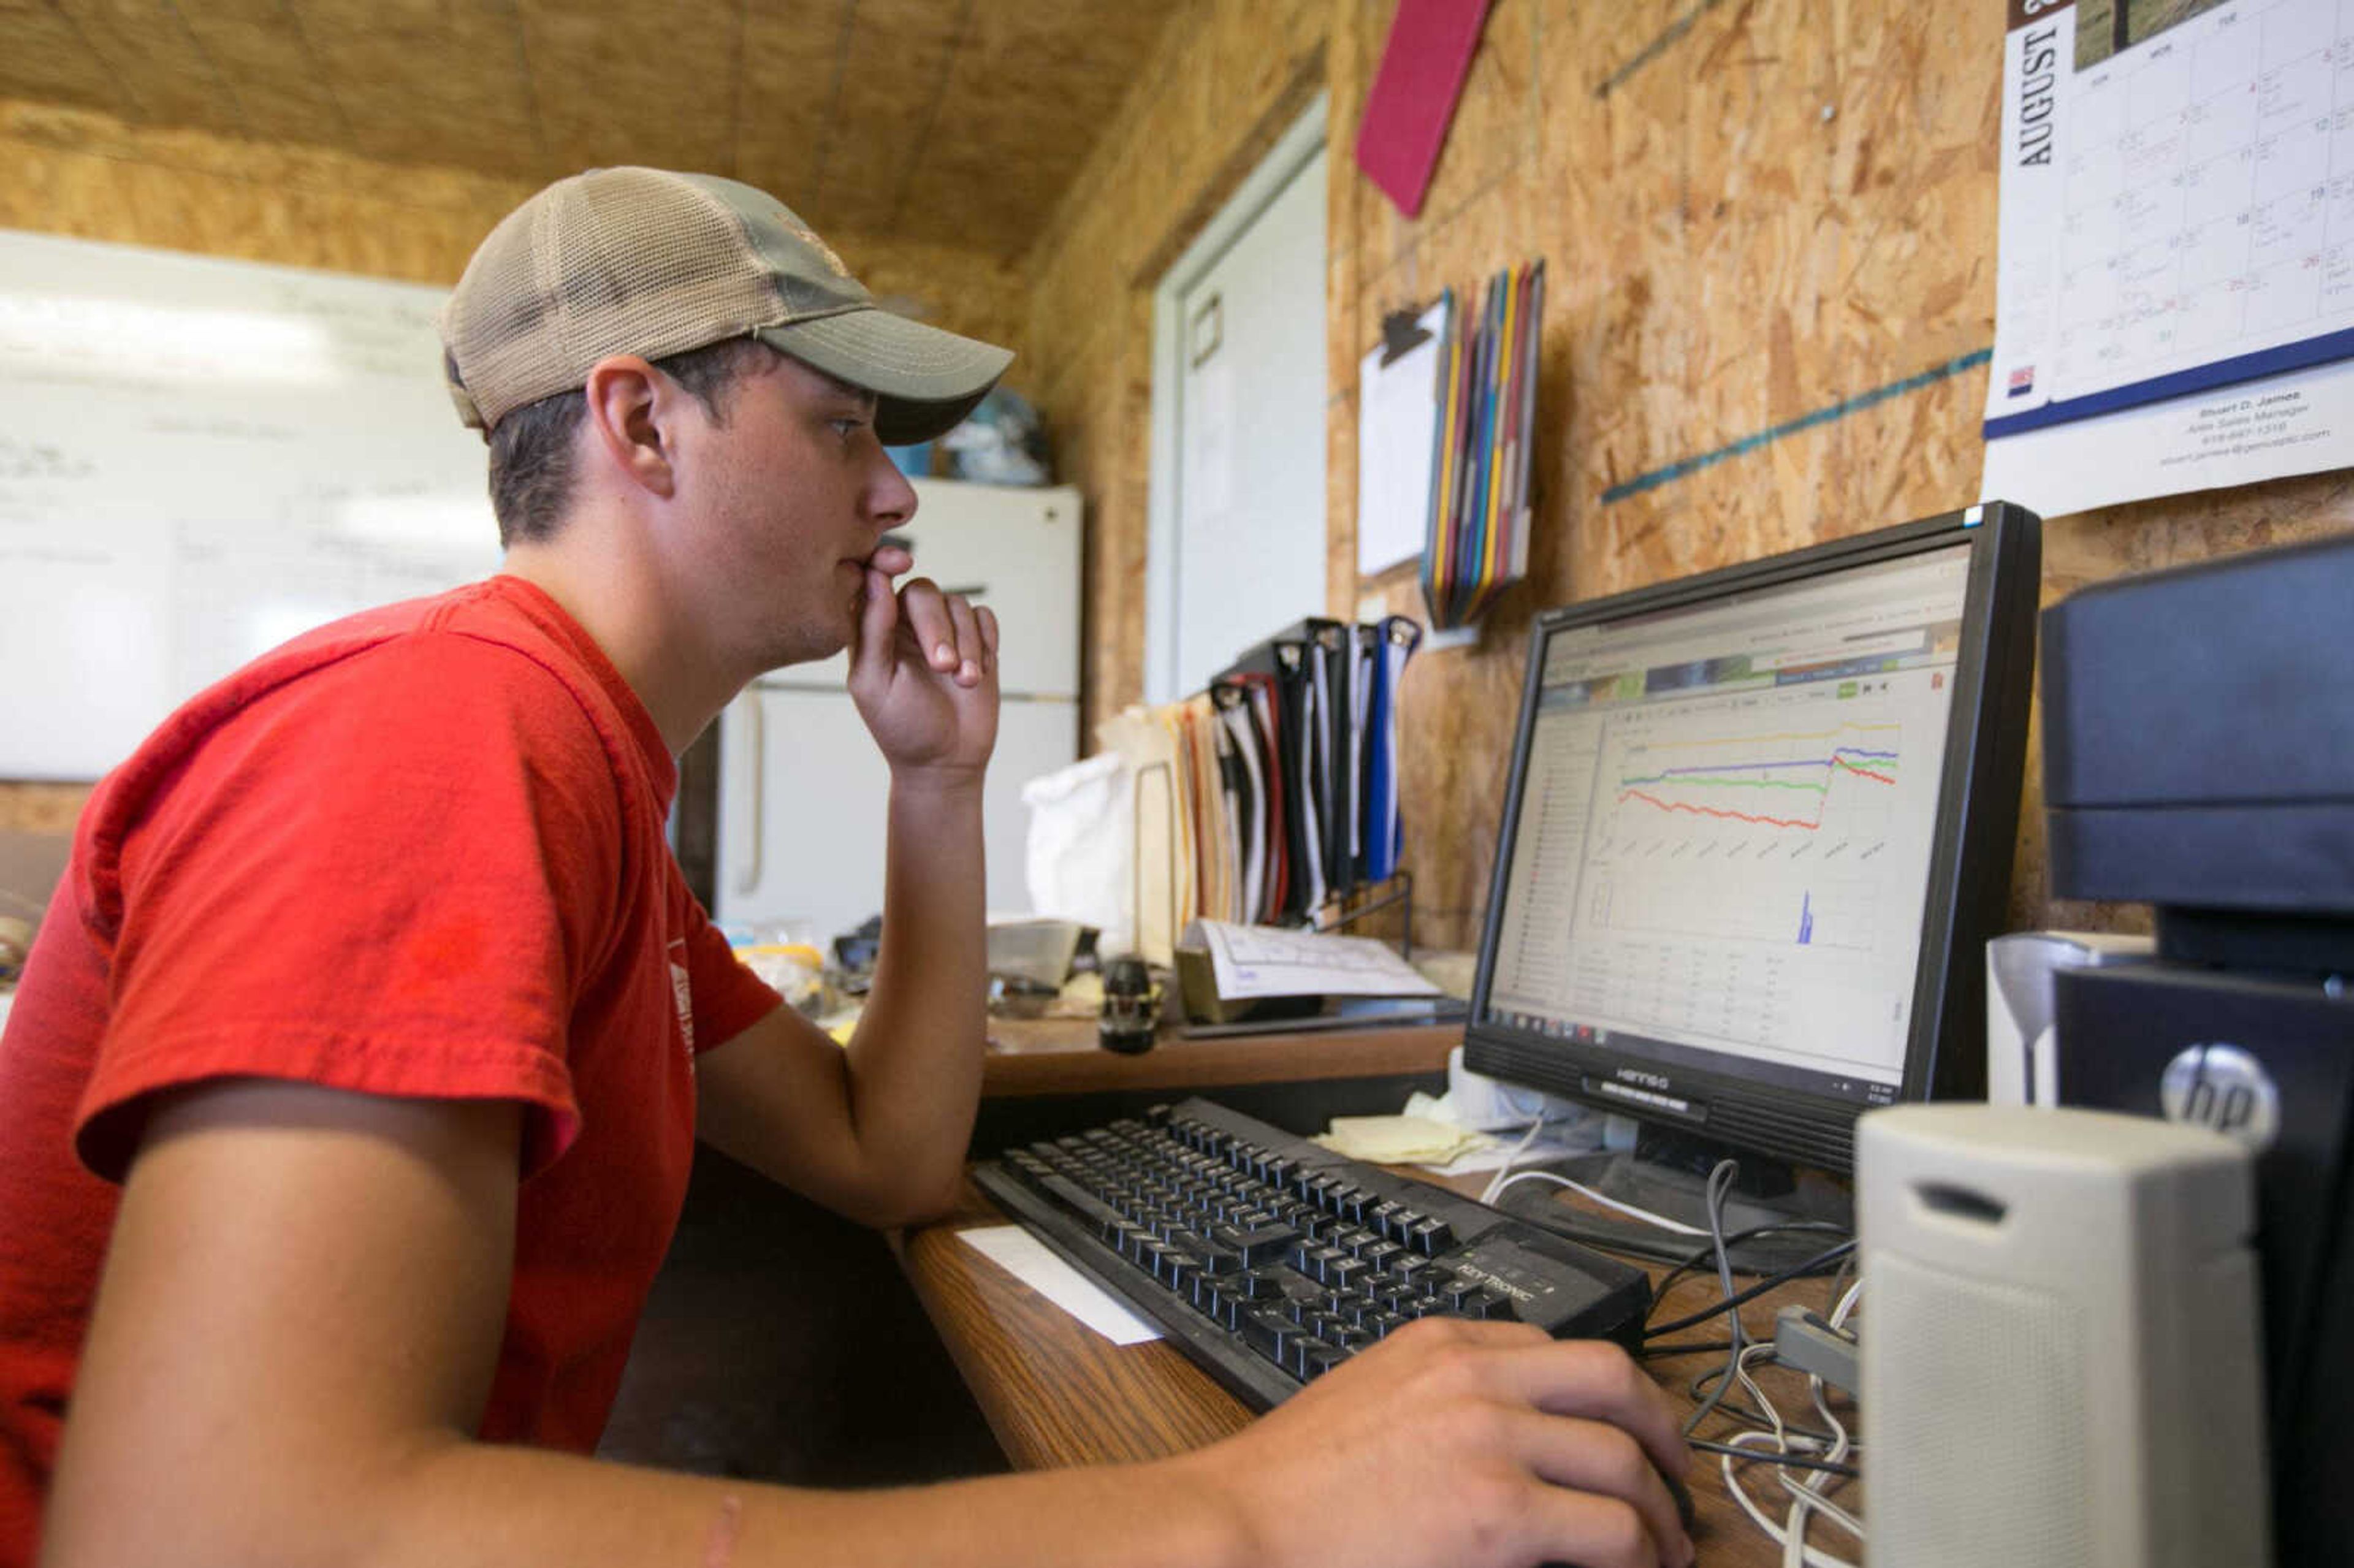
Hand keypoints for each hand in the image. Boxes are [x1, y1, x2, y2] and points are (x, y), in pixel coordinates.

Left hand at [846, 557, 998, 782]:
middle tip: (943, 667)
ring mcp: (944, 632)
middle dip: (937, 628)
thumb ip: (871, 630)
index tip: (900, 561)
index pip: (874, 580)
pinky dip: (986, 641)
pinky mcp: (977, 642)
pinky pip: (984, 617)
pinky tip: (980, 671)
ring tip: (965, 682)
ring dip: (967, 644)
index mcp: (873, 631)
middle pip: (923, 592)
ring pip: (958, 605)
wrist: (946, 761)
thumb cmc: (902, 728)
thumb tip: (875, 578)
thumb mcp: (875, 683)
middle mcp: (907, 625)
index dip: (884, 561)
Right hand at [1177, 1320, 1694, 1567]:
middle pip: (1614, 1381)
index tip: (1620, 1426)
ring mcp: (1492, 1440)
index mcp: (1441, 1343)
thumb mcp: (1370, 1397)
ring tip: (1665, 1543)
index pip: (1556, 1347)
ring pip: (1623, 1457)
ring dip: (1658, 1507)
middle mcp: (1476, 1377)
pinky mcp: (1501, 1513)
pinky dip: (1638, 1552)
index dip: (1607, 1394)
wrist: (1243, 1527)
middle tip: (1674, 1474)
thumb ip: (1437, 1398)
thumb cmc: (1290, 1483)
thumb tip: (1504, 1435)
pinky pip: (1609, 1529)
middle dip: (1661, 1428)